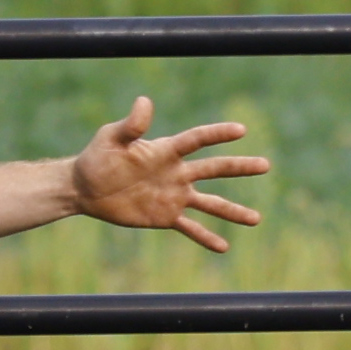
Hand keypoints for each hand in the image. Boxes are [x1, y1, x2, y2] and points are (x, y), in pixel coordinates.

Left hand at [67, 94, 268, 251]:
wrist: (85, 188)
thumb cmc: (97, 158)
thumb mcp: (111, 138)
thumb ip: (130, 125)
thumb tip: (144, 102)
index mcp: (166, 151)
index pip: (197, 140)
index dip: (217, 134)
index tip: (240, 130)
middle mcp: (177, 172)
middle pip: (214, 169)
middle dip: (239, 167)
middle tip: (265, 165)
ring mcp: (174, 195)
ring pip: (210, 203)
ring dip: (232, 211)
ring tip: (256, 220)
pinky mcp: (165, 216)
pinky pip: (190, 227)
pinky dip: (206, 237)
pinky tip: (224, 247)